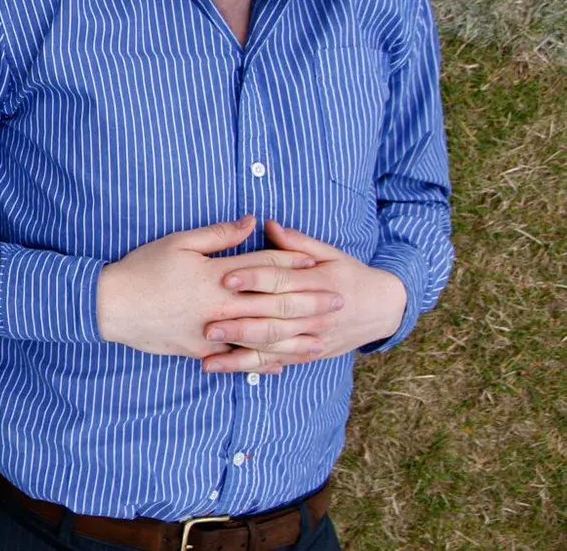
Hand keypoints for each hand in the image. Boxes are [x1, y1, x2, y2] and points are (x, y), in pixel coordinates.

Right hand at [97, 215, 340, 359]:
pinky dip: (262, 361)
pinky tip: (282, 364)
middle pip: (273, 303)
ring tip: (321, 340)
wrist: (111, 306)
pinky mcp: (201, 350)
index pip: (263, 267)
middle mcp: (221, 306)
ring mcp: (212, 332)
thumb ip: (218, 234)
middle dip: (308, 301)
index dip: (292, 262)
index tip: (317, 263)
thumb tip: (251, 221)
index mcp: (217, 275)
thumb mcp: (178, 242)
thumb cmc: (142, 268)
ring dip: (295, 338)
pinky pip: (238, 358)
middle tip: (338, 302)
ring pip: (263, 337)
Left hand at [200, 220, 407, 373]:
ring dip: (240, 348)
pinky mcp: (309, 353)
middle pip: (273, 317)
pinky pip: (278, 360)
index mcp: (318, 282)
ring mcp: (313, 336)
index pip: (281, 280)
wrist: (383, 308)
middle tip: (208, 322)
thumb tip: (267, 224)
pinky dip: (252, 366)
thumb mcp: (330, 253)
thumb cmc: (350, 274)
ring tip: (209, 349)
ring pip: (273, 344)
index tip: (225, 278)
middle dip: (239, 321)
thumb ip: (297, 242)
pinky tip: (225, 366)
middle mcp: (315, 313)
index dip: (253, 278)